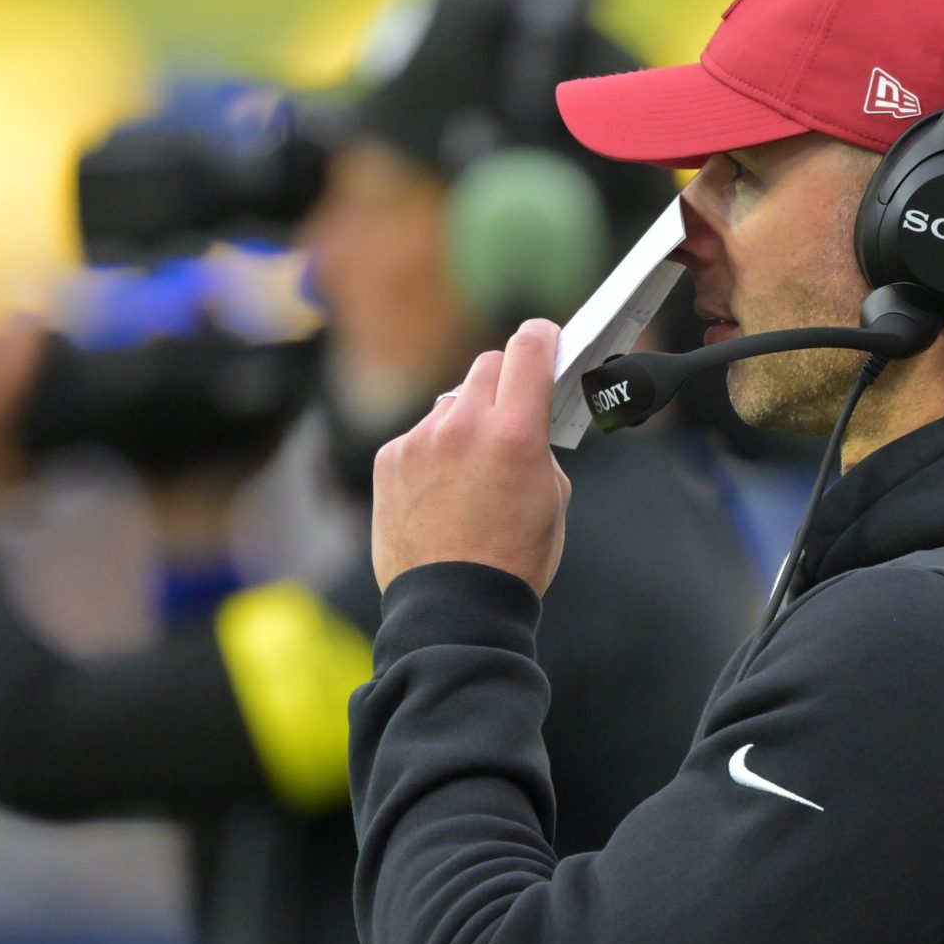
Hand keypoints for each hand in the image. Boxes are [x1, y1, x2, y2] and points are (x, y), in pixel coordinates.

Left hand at [372, 320, 570, 594]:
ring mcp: (421, 440)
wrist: (454, 605)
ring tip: (473, 470)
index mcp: (516, 432)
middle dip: (505, 382)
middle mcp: (464, 425)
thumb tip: (527, 422)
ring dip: (467, 420)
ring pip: (452, 402)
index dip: (543, 338)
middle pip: (488, 365)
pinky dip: (434, 452)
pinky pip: (420, 435)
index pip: (529, 347)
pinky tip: (442, 491)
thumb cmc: (515, 557)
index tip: (547, 341)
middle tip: (512, 413)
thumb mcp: (553, 497)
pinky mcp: (390, 458)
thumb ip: (540, 445)